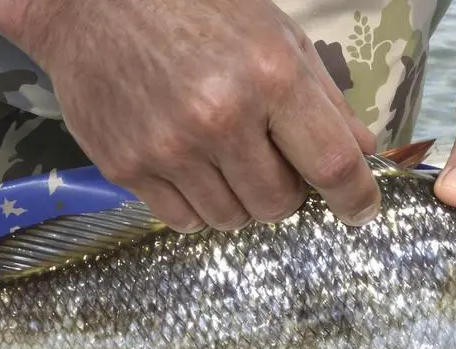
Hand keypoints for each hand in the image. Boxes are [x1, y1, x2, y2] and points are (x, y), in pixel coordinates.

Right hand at [7, 0, 380, 231]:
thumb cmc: (195, 8)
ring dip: (239, 199)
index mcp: (270, 76)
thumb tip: (363, 152)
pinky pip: (182, 220)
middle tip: (268, 158)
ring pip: (231, 219)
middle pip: (279, 205)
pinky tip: (188, 164)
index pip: (332, 165)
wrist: (92, 1)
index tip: (359, 210)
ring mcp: (170, 148)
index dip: (355, 198)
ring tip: (223, 155)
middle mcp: (221, 117)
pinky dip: (196, 203)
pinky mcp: (128, 167)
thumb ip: (324, 98)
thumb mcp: (276, 33)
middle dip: (285, 191)